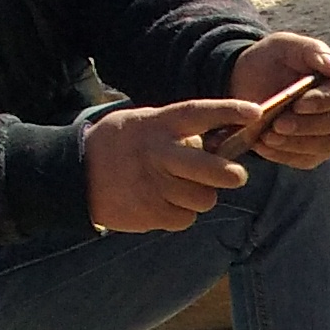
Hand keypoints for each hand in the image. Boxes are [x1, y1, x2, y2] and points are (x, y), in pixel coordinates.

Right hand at [84, 101, 255, 231]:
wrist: (73, 173)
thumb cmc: (118, 145)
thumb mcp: (142, 123)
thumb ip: (177, 130)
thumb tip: (217, 143)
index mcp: (158, 125)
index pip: (198, 113)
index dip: (228, 111)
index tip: (255, 112)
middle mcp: (159, 153)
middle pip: (213, 169)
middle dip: (231, 175)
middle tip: (236, 175)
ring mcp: (155, 185)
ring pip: (204, 198)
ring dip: (199, 196)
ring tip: (176, 187)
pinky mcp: (152, 213)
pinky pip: (186, 218)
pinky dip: (180, 213)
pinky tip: (161, 202)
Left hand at [231, 32, 329, 168]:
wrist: (248, 81)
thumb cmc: (270, 60)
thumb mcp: (285, 45)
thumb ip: (312, 51)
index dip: (322, 102)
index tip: (298, 104)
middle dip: (305, 126)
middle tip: (277, 125)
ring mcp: (328, 134)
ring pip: (324, 146)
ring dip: (295, 144)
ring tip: (267, 137)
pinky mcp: (312, 153)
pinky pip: (306, 160)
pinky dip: (284, 156)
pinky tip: (263, 146)